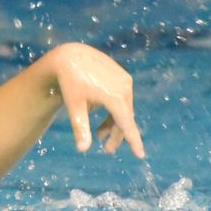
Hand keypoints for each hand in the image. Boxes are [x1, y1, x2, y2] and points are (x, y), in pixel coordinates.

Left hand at [43, 43, 145, 157]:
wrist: (69, 56)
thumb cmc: (70, 82)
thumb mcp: (74, 106)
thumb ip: (81, 128)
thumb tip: (82, 150)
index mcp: (115, 97)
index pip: (127, 124)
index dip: (134, 141)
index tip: (140, 155)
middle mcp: (124, 87)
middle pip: (124, 118)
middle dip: (116, 134)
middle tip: (107, 150)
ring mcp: (124, 80)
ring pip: (123, 108)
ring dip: (113, 122)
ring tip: (99, 135)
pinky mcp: (121, 76)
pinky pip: (121, 98)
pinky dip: (113, 110)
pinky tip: (99, 114)